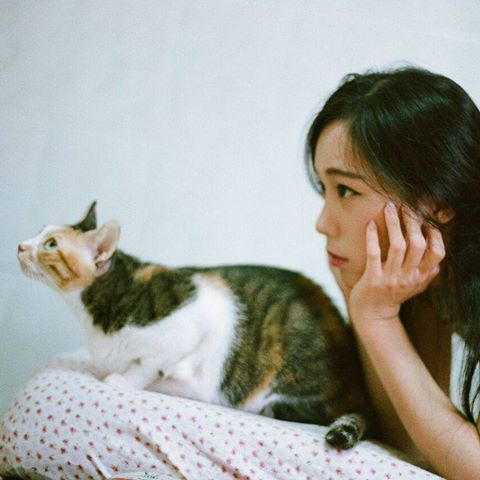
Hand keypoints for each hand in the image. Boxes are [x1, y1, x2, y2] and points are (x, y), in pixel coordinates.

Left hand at [344, 202, 444, 322]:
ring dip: (394, 224)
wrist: (372, 315)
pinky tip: (370, 225)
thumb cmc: (393, 295)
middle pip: (418, 245)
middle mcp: (409, 277)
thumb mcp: (415, 286)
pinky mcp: (373, 279)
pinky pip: (374, 254)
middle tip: (407, 205)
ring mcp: (391, 279)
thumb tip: (439, 258)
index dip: (435, 234)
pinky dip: (372, 237)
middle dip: (414, 222)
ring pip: (398, 246)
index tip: (426, 218)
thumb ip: (427, 273)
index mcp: (421, 277)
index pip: (438, 253)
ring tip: (389, 207)